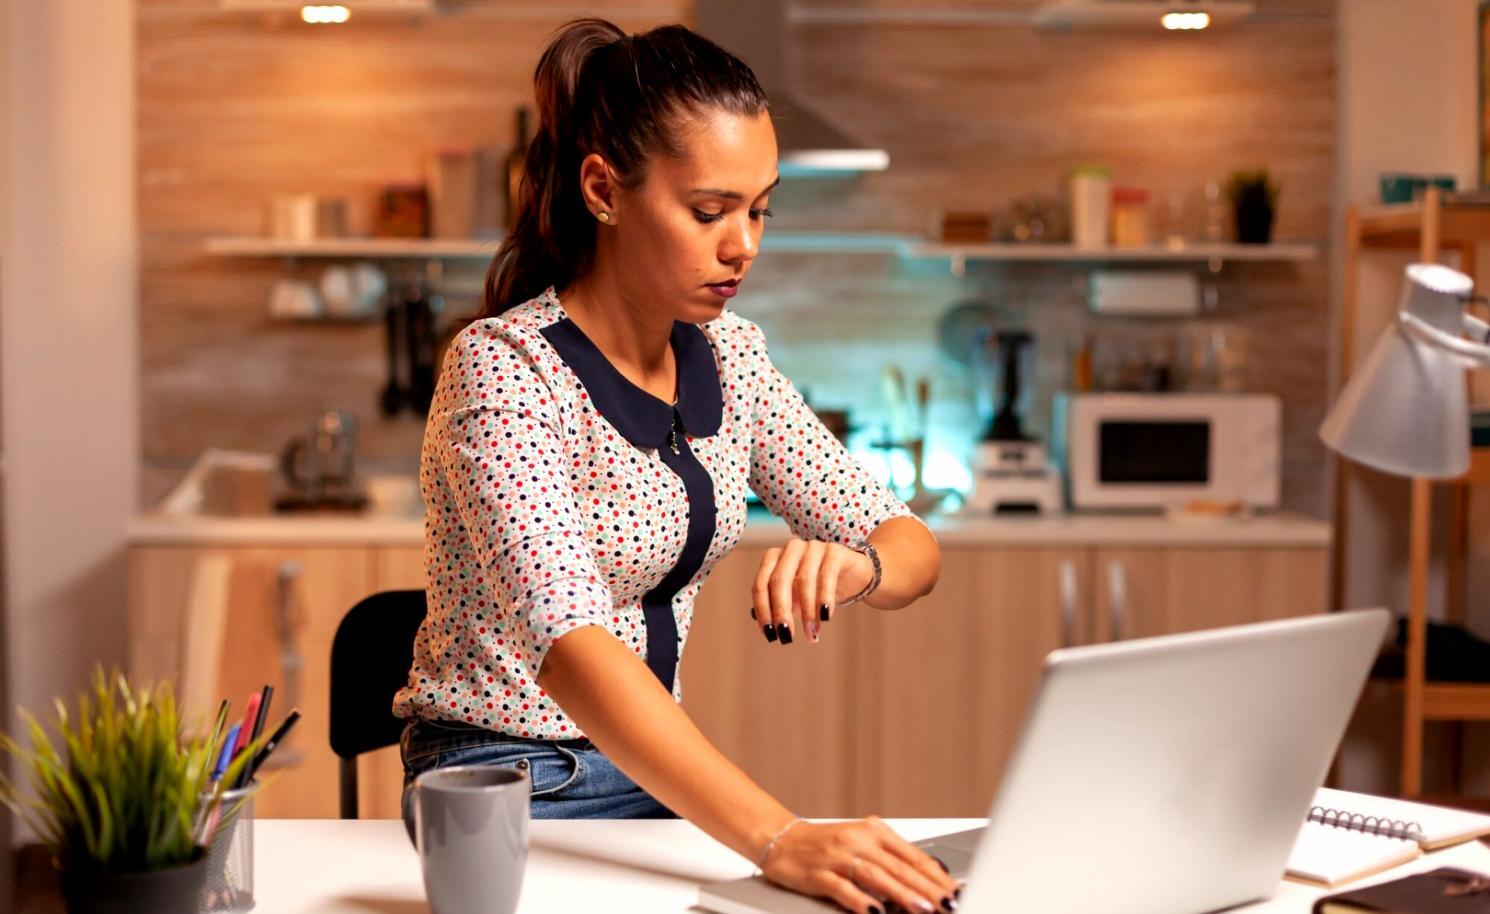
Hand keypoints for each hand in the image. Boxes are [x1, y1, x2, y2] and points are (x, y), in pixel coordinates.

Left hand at [751, 538, 872, 643]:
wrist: (853, 576)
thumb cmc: (817, 588)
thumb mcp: (794, 599)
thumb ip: (776, 606)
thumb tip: (758, 620)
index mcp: (773, 557)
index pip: (760, 585)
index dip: (763, 611)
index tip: (771, 635)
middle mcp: (791, 548)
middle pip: (778, 580)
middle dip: (781, 611)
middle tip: (787, 636)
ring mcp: (813, 547)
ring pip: (804, 579)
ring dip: (807, 611)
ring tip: (811, 634)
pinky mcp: (835, 551)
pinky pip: (827, 576)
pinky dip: (825, 598)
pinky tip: (825, 617)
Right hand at [761, 817, 960, 913]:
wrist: (782, 838)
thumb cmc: (827, 844)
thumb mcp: (863, 843)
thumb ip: (892, 860)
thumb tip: (928, 881)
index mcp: (875, 831)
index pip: (913, 856)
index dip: (937, 876)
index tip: (956, 891)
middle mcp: (859, 840)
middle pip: (900, 867)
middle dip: (927, 889)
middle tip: (948, 903)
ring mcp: (838, 856)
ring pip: (876, 876)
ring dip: (902, 894)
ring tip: (922, 909)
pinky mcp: (819, 873)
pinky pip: (843, 888)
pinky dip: (860, 901)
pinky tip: (874, 912)